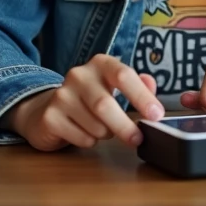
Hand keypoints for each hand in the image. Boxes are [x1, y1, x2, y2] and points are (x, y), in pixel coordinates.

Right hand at [5, 54, 163, 151]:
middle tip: (138, 139)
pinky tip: (85, 133)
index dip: (142, 97)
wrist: (47, 108)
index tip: (157, 115)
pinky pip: (82, 138)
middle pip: (105, 105)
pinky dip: (91, 141)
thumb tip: (152, 86)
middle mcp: (79, 75)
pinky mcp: (50, 117)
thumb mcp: (115, 85)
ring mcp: (61, 95)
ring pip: (95, 126)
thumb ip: (138, 84)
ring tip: (104, 129)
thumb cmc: (91, 97)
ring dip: (107, 134)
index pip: (124, 75)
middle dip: (125, 126)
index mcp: (101, 63)